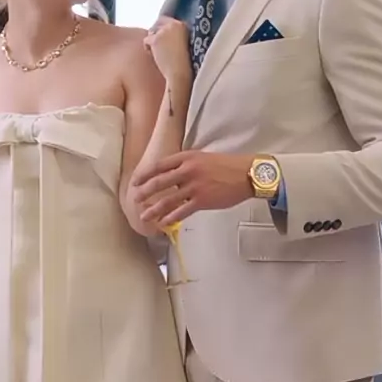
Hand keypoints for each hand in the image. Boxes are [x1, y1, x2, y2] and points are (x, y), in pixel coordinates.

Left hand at [132, 150, 253, 224]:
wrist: (246, 174)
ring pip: (168, 200)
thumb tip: (170, 177)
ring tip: (144, 216)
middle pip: (159, 182)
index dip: (144, 174)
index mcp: (186, 158)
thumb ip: (185, 165)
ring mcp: (194, 186)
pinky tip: (163, 223)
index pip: (159, 166)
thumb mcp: (202, 158)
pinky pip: (182, 211)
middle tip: (135, 200)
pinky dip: (170, 218)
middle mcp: (187, 171)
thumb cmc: (226, 166)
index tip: (135, 182)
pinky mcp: (202, 201)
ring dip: (154, 209)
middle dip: (144, 192)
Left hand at [144, 16, 192, 85]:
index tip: (162, 39)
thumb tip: (158, 32)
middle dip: (156, 33)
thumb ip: (173, 36)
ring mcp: (165, 31)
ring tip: (160, 54)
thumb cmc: (181, 63)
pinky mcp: (156, 39)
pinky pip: (146, 41)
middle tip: (157, 47)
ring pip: (151, 32)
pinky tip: (156, 57)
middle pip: (158, 22)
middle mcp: (174, 24)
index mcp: (183, 25)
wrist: (180, 73)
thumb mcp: (181, 44)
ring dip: (152, 42)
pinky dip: (148, 49)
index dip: (161, 28)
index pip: (166, 19)